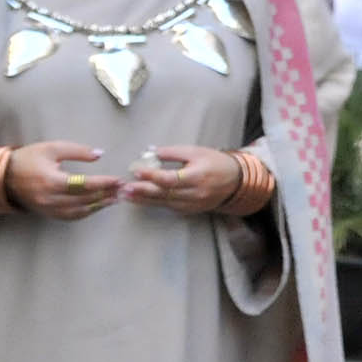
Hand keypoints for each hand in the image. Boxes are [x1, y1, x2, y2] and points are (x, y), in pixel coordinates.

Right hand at [6, 142, 123, 220]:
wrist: (3, 176)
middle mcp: (50, 199)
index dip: (103, 183)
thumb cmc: (28, 159)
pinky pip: (71, 216)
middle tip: (123, 189)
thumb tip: (100, 154)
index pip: (84, 185)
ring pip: (80, 211)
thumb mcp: (52, 148)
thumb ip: (77, 151)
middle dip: (106, 194)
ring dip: (99, 205)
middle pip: (85, 200)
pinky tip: (98, 205)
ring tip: (116, 198)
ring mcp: (48, 209)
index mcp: (51, 181)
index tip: (119, 180)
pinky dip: (87, 212)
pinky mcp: (47, 213)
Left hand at [121, 146, 242, 215]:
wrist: (236, 181)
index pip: (170, 179)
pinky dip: (154, 203)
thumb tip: (151, 152)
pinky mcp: (190, 210)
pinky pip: (169, 206)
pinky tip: (140, 199)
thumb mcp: (196, 151)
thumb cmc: (215, 162)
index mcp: (197, 176)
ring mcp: (193, 204)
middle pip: (164, 193)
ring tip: (126, 195)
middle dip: (142, 191)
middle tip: (124, 188)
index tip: (136, 170)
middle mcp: (195, 193)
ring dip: (143, 199)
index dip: (152, 175)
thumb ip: (173, 153)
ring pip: (164, 202)